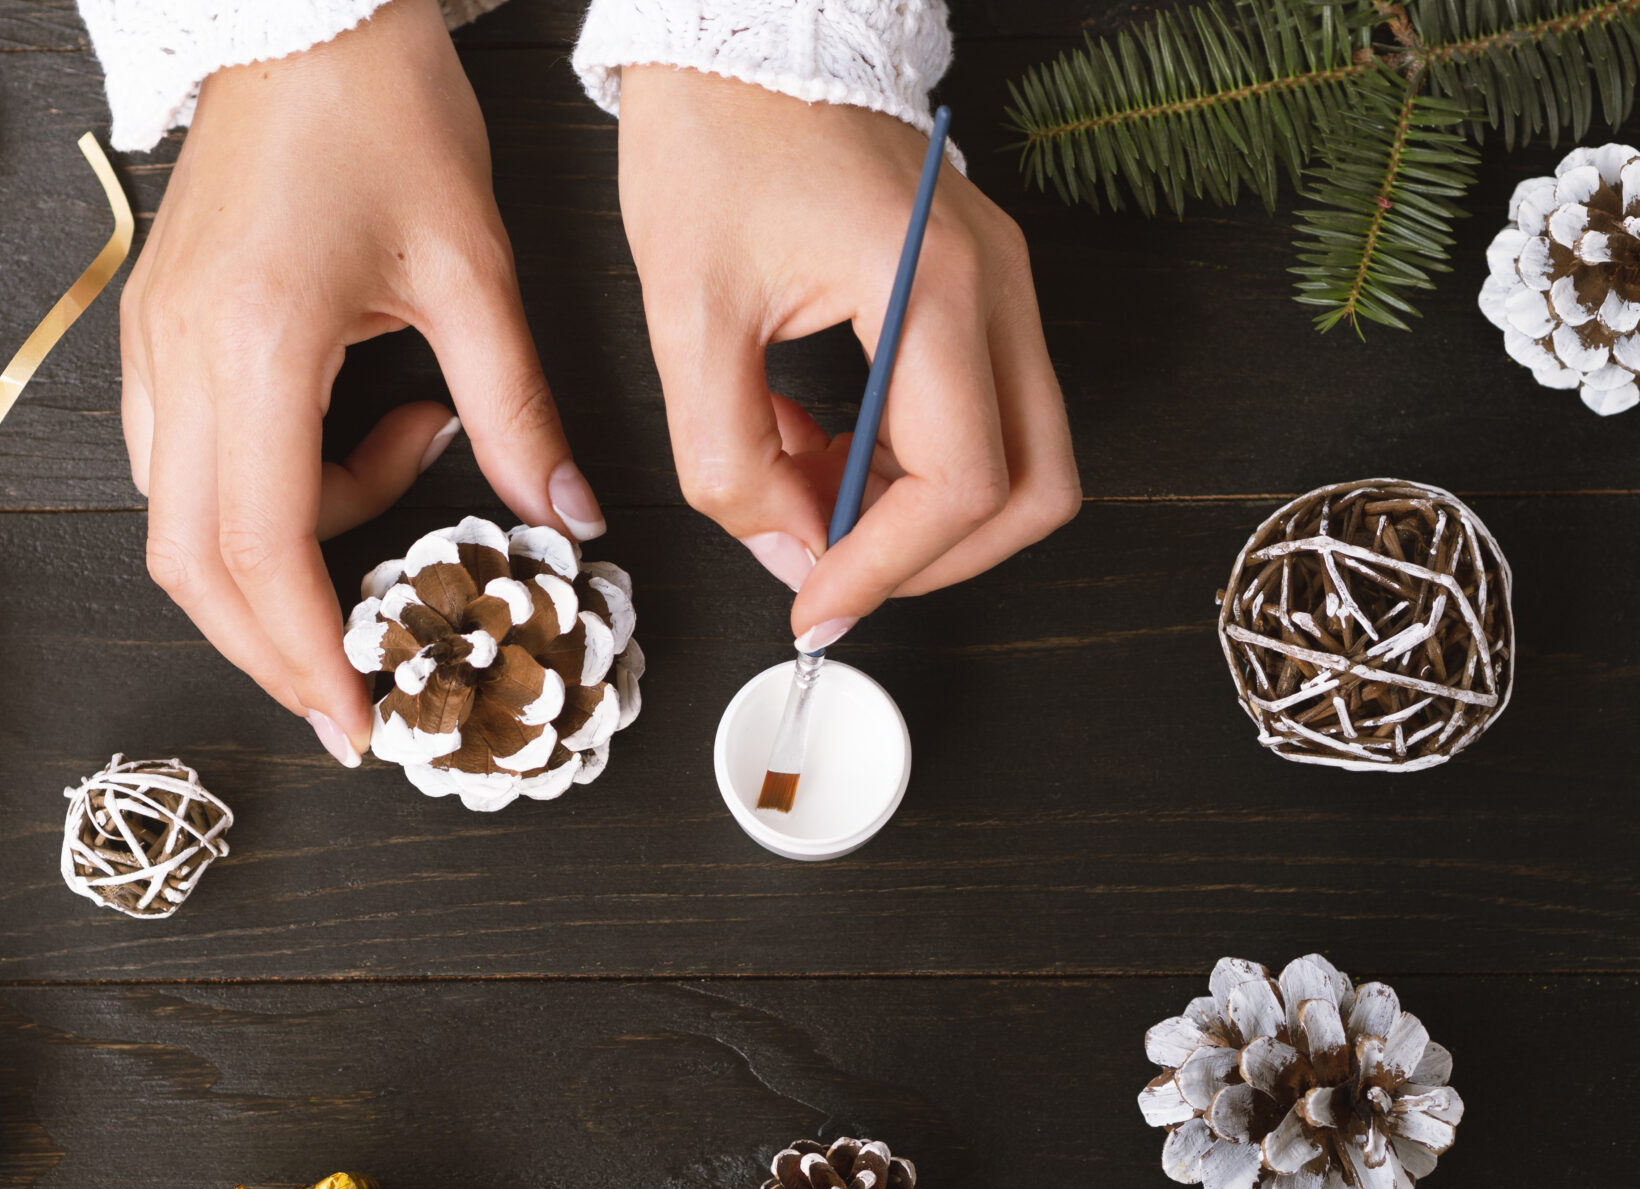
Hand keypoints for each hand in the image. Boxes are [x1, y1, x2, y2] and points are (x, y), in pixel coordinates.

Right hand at [121, 0, 602, 763]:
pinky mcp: (153, 332)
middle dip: (274, 647)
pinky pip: (181, 464)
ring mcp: (149, 346)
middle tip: (355, 688)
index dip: (308, 653)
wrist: (300, 13)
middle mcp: (178, 360)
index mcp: (255, 347)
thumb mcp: (473, 267)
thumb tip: (567, 514)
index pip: (263, 551)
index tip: (358, 718)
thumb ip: (518, 407)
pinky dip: (257, 501)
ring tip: (394, 491)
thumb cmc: (383, 113)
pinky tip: (342, 446)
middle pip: (192, 566)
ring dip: (274, 565)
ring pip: (180, 522)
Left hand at [616, 69, 1079, 650]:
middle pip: (1034, 488)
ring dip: (916, 508)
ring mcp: (1000, 282)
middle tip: (833, 570)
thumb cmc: (711, 141)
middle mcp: (996, 286)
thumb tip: (785, 553)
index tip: (813, 601)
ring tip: (801, 483)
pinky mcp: (978, 284)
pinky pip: (980, 408)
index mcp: (931, 286)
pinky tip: (817, 439)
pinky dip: (909, 457)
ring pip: (1016, 456)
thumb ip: (727, 458)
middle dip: (935, 558)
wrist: (740, 34)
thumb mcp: (686, 315)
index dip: (888, 567)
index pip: (963, 482)